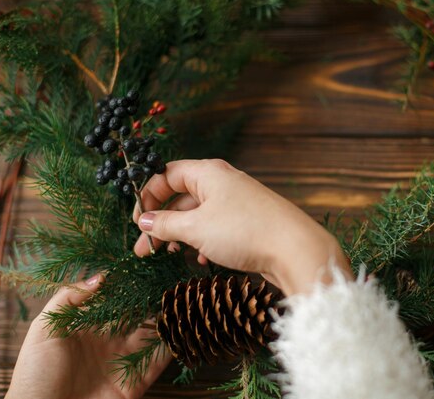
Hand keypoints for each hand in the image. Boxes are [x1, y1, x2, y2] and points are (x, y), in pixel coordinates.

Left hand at [5, 275, 170, 398]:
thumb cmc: (34, 376)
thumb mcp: (44, 331)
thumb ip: (68, 298)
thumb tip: (101, 276)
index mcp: (87, 327)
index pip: (114, 300)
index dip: (129, 284)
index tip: (146, 266)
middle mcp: (109, 341)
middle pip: (137, 314)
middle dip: (153, 298)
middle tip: (171, 278)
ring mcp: (123, 361)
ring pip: (153, 334)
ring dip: (167, 318)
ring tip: (183, 299)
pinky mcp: (135, 382)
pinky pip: (158, 361)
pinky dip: (172, 345)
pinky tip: (182, 328)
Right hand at [132, 159, 351, 294]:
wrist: (295, 249)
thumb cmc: (244, 231)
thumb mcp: (196, 228)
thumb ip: (166, 224)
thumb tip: (145, 221)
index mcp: (208, 173)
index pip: (167, 175)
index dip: (148, 196)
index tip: (138, 222)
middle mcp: (223, 183)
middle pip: (181, 198)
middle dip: (161, 223)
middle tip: (144, 249)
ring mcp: (237, 203)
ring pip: (198, 216)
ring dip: (180, 235)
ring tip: (167, 255)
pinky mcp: (248, 223)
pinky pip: (216, 228)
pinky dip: (202, 242)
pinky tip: (199, 260)